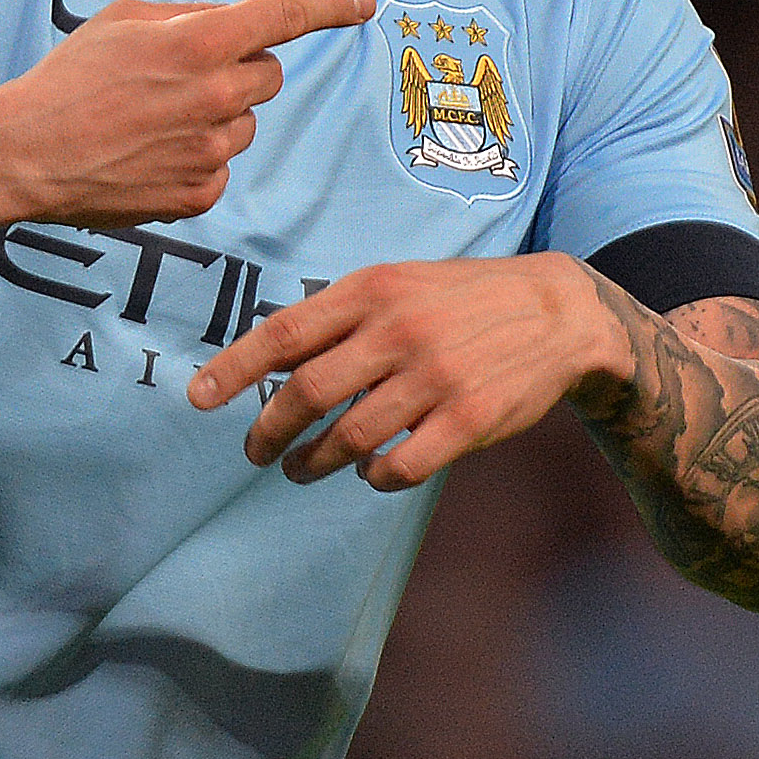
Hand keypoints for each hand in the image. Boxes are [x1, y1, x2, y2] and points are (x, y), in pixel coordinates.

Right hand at [0, 0, 374, 227]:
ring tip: (152, 123)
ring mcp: (211, 150)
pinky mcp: (199, 195)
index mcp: (199, 42)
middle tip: (184, 77)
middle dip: (241, 71)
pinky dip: (195, 161)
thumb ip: (187, 16)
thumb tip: (230, 23)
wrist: (25, 155)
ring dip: (215, 118)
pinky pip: (221, 168)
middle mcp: (216, 95)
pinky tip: (147, 157)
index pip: (285, 16)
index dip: (331, 4)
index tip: (365, 2)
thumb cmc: (68, 80)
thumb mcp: (121, 21)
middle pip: (268, 75)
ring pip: (245, 124)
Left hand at [186, 252, 628, 488]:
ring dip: (315, 461)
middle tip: (255, 452)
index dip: (235, 368)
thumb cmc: (461, 299)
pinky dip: (373, 476)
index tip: (198, 399)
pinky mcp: (470, 419)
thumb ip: (340, 315)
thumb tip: (270, 356)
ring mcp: (435, 376)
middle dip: (269, 430)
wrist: (560, 312)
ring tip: (301, 470)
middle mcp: (399, 331)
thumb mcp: (399, 283)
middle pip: (307, 392)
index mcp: (373, 290)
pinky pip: (401, 465)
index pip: (284, 332)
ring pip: (350, 437)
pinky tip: (368, 472)